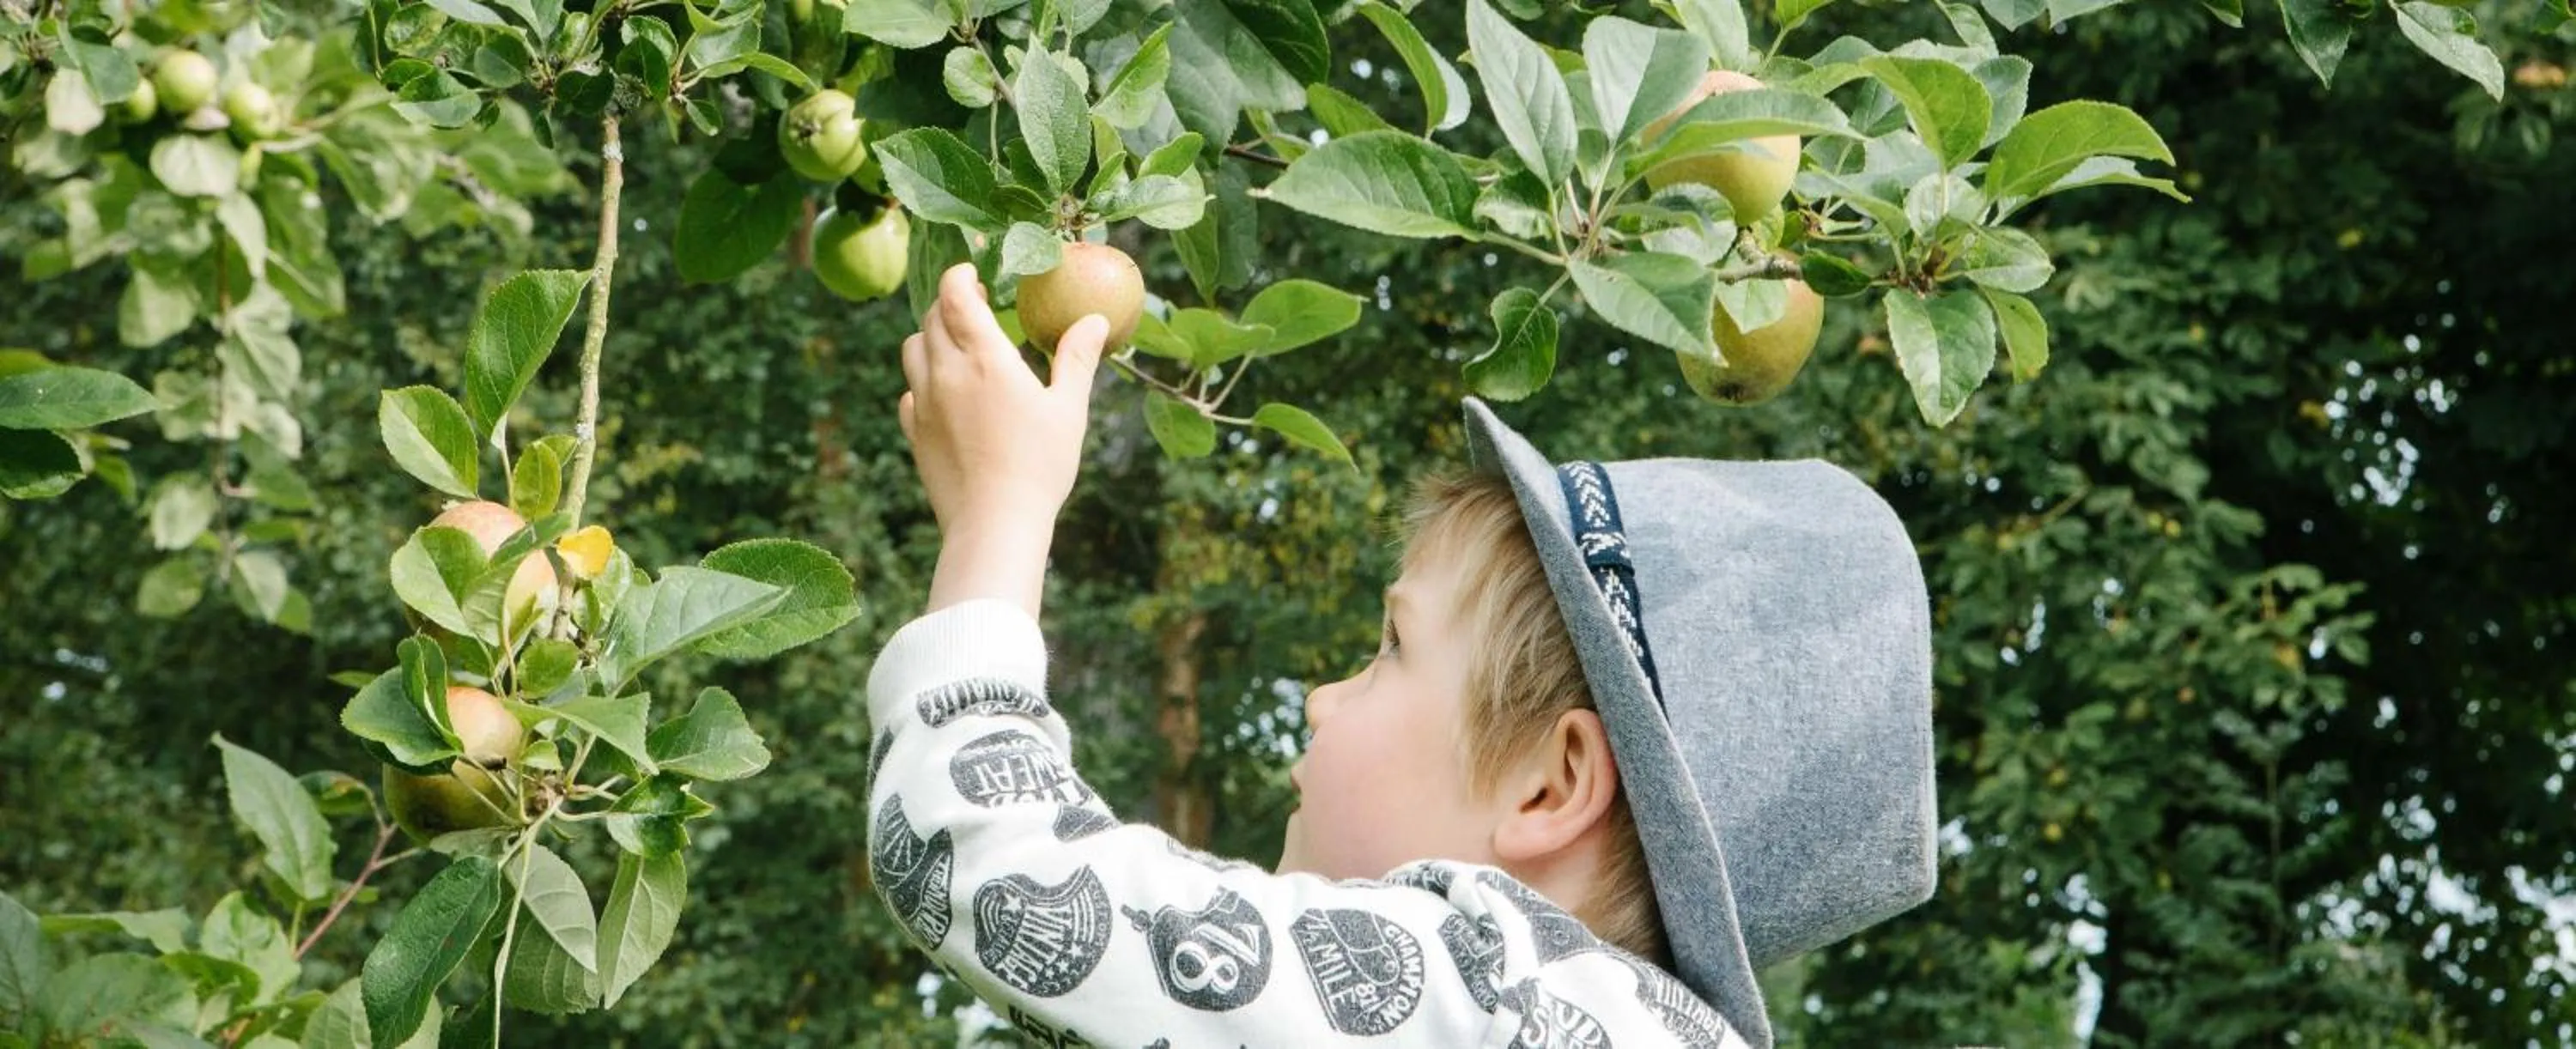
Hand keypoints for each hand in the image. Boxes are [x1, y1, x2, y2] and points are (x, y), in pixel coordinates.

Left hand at [899, 262, 1109, 615]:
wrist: (994, 524)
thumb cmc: (1039, 467)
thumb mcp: (1069, 410)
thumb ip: (1077, 359)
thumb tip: (1094, 321)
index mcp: (985, 358)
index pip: (955, 295)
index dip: (960, 274)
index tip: (974, 272)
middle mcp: (946, 373)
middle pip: (932, 316)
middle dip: (950, 301)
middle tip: (974, 303)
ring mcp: (925, 403)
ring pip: (913, 349)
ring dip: (931, 336)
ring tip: (957, 345)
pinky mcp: (915, 433)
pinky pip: (909, 392)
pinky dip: (923, 380)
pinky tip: (946, 393)